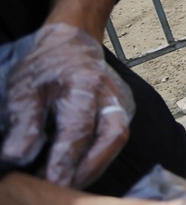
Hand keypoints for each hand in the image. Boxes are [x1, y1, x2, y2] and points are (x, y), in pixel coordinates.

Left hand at [1, 24, 134, 188]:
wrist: (72, 42)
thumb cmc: (46, 64)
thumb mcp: (24, 89)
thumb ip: (23, 123)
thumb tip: (18, 157)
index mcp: (85, 84)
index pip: (78, 130)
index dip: (64, 162)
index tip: (49, 184)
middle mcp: (111, 93)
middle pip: (112, 137)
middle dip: (89, 169)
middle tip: (62, 190)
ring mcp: (121, 101)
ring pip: (117, 140)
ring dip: (94, 166)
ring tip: (67, 183)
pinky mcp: (122, 109)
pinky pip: (114, 137)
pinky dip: (96, 157)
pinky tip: (75, 168)